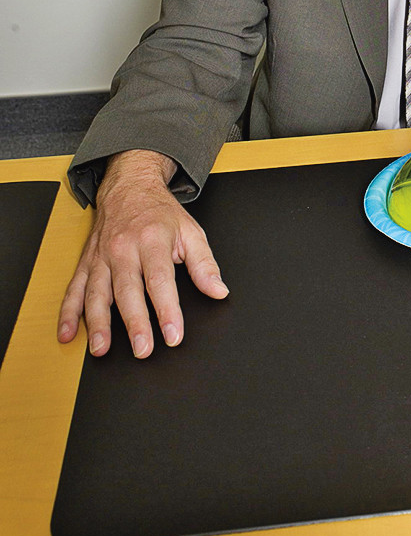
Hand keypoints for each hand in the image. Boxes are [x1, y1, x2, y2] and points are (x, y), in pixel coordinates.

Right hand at [58, 150, 227, 357]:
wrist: (129, 187)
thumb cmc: (160, 213)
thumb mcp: (191, 231)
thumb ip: (204, 264)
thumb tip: (218, 291)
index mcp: (152, 240)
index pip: (161, 280)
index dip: (168, 310)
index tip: (173, 334)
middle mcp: (124, 249)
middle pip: (128, 290)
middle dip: (135, 323)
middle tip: (142, 349)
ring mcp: (101, 257)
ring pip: (97, 293)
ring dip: (97, 323)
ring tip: (101, 349)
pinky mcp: (86, 262)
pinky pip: (74, 289)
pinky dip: (68, 313)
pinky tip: (67, 334)